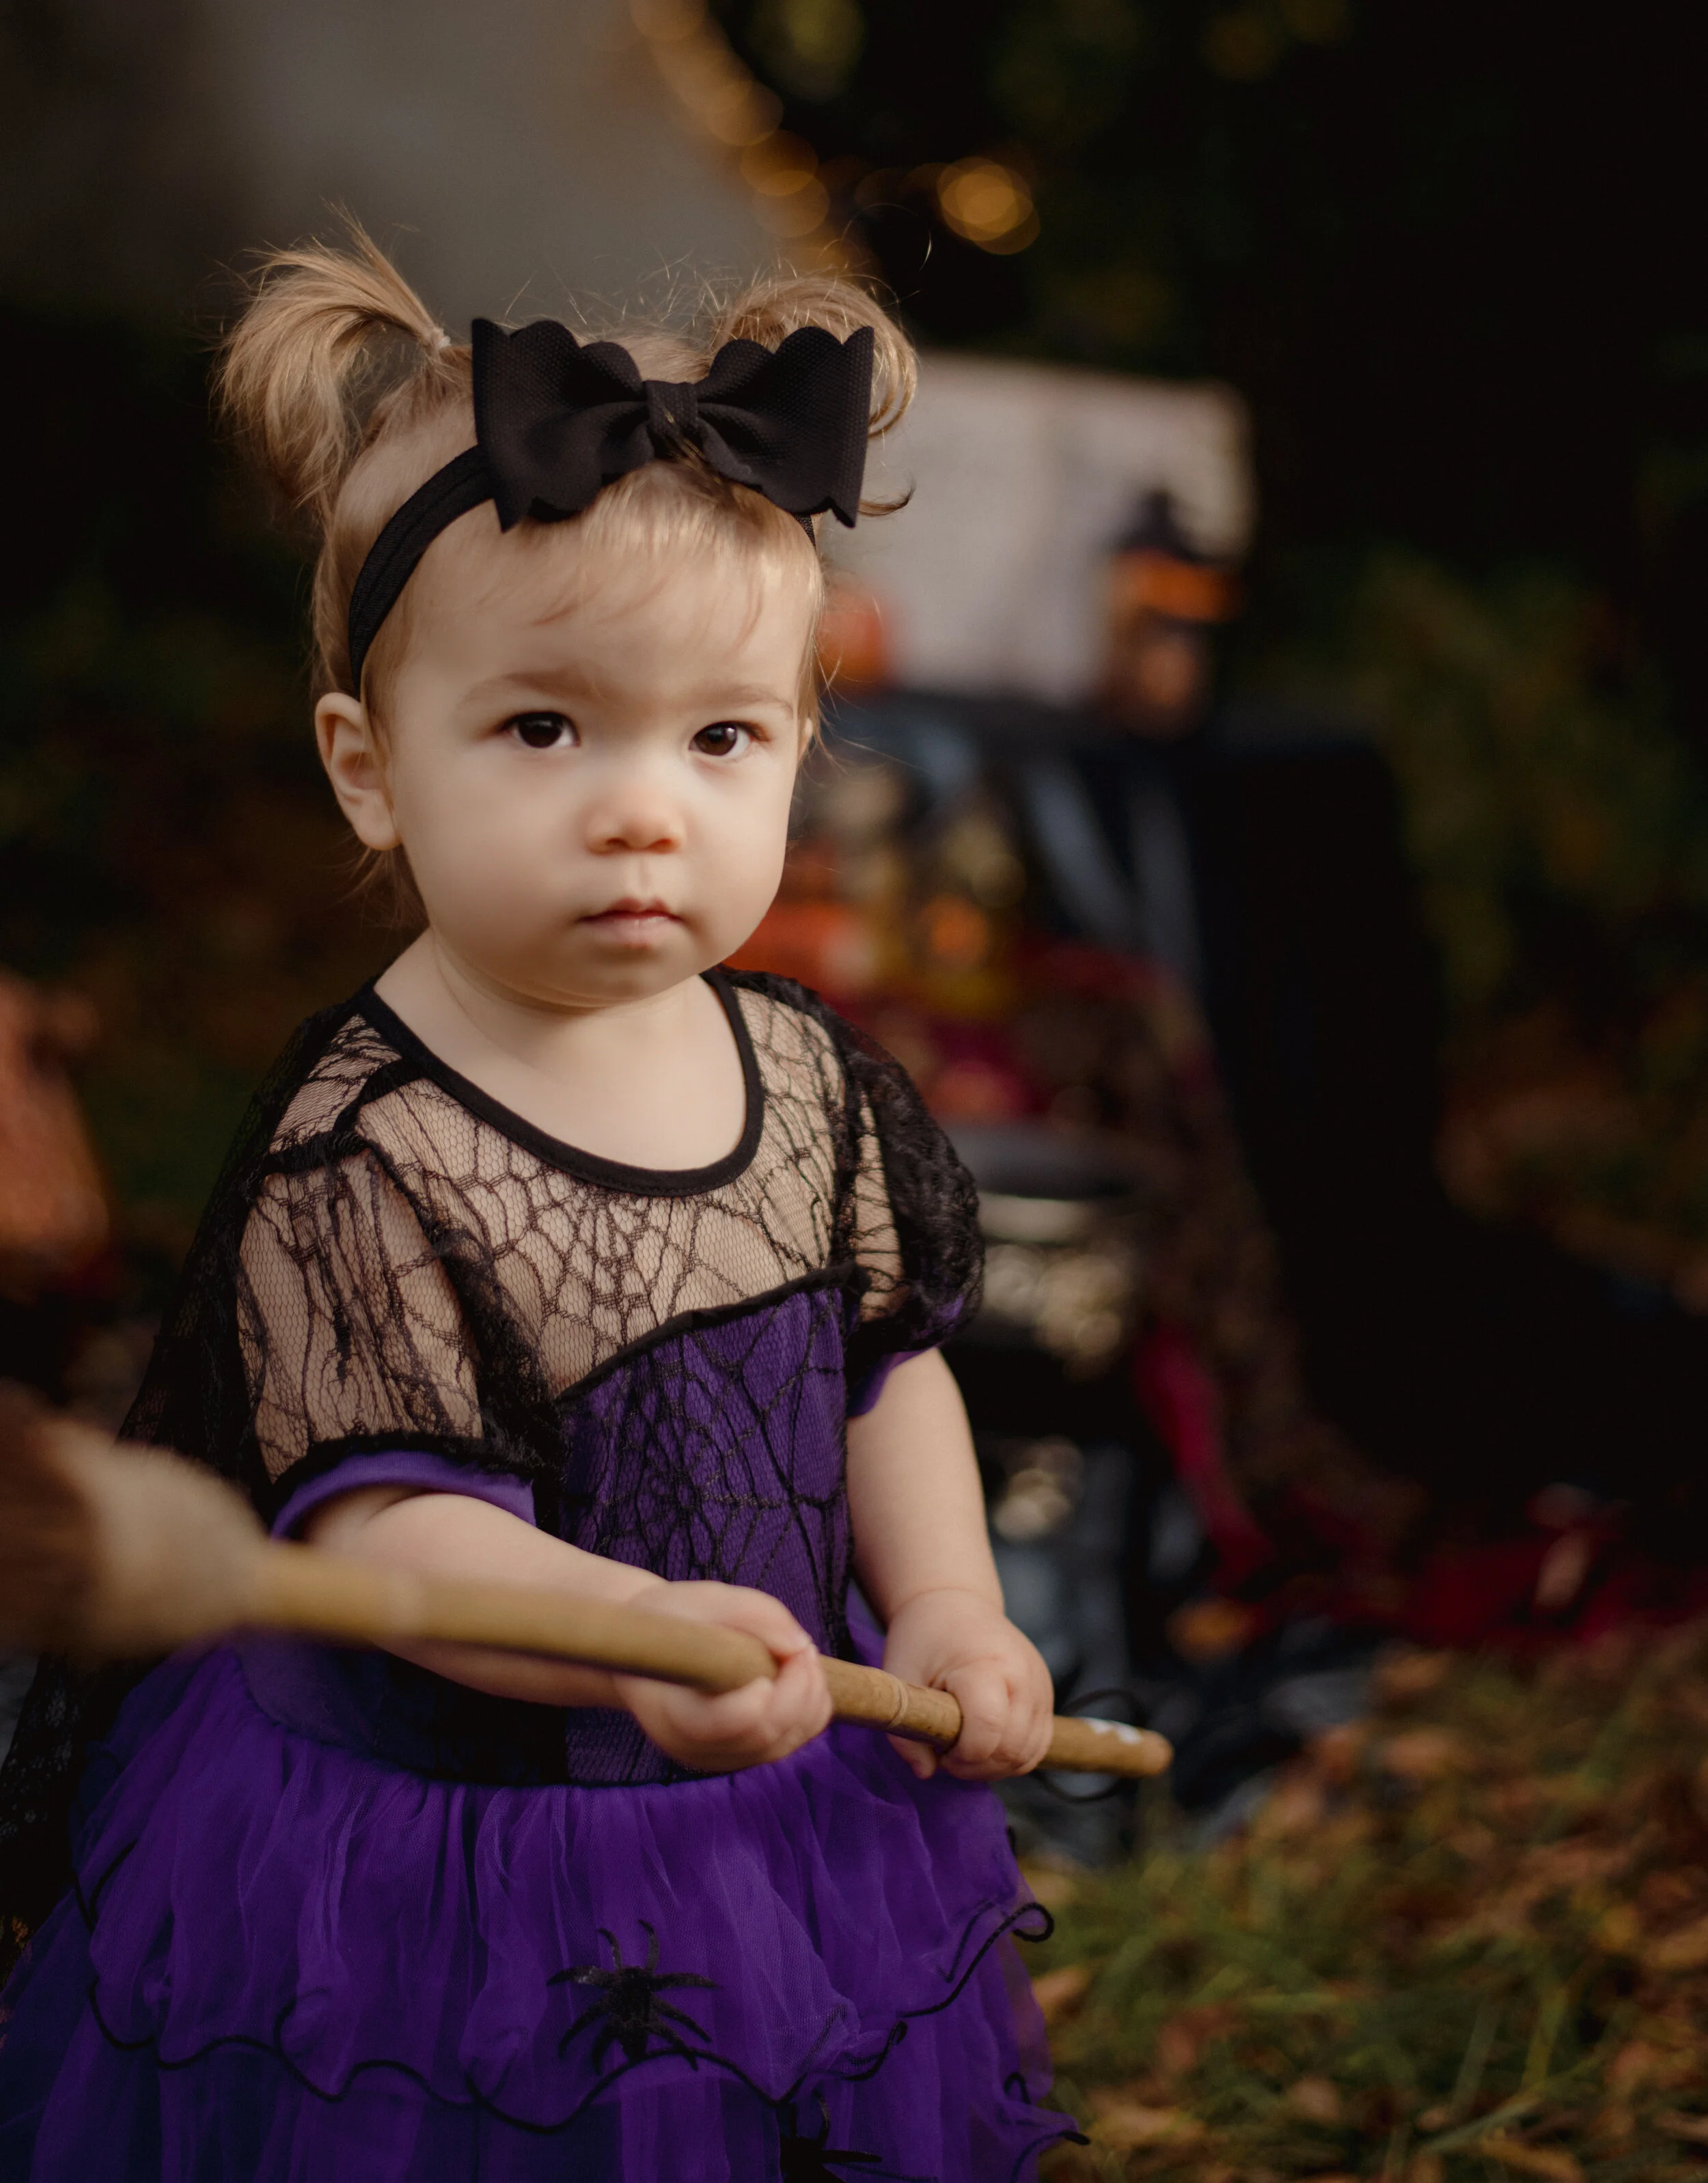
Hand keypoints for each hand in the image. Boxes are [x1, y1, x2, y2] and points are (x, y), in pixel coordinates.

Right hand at [613, 1581, 832, 1773]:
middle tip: (804, 1646)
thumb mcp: (704, 1599)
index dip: (752, 1702)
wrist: (654, 1647)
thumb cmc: (676, 1618)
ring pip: (785, 1742)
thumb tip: (799, 1646)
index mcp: (669, 1709)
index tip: (776, 1660)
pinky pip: (793, 1741)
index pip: (716, 1724)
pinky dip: (810, 1710)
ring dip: (809, 1697)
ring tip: (801, 1655)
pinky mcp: (743, 1756)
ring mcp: (719, 1758)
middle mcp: (692, 1746)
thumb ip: (751, 1613)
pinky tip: (801, 1676)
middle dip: (798, 1688)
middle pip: (762, 1735)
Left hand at [881, 1587, 1053, 1781]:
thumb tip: (925, 1773)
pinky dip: (1011, 1757)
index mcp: (986, 1664)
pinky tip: (983, 1744)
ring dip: (994, 1766)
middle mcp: (1023, 1675)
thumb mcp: (900, 1679)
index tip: (939, 1749)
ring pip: (1028, 1755)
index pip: (988, 1727)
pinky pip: (1037, 1745)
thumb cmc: (923, 1638)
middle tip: (946, 1752)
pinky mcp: (1046, 1695)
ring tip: (963, 1746)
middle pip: (1012, 1749)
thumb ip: (905, 1733)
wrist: (955, 1602)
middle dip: (976, 1766)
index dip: (963, 1755)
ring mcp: (1040, 1686)